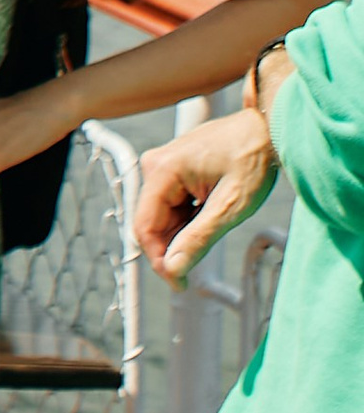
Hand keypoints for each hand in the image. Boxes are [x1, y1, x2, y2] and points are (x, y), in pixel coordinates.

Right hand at [135, 96, 280, 283]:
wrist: (268, 128)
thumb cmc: (253, 159)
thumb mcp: (230, 206)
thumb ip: (198, 239)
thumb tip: (173, 268)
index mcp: (163, 170)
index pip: (145, 226)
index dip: (159, 260)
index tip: (179, 284)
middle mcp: (155, 165)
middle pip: (153, 222)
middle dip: (173, 247)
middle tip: (201, 267)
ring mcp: (164, 165)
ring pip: (163, 215)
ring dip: (184, 233)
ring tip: (217, 230)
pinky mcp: (174, 169)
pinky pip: (172, 204)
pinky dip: (189, 219)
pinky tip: (212, 217)